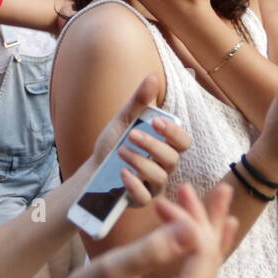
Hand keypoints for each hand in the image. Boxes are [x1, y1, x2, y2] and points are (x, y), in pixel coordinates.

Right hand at [44, 183, 237, 277]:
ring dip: (204, 232)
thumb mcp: (115, 270)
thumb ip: (154, 249)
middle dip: (201, 221)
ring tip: (219, 197)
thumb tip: (193, 227)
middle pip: (208, 261)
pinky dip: (203, 252)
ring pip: (206, 268)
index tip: (164, 199)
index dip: (188, 222)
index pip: (201, 256)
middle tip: (191, 188)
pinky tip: (220, 231)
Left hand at [87, 74, 190, 205]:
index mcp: (165, 146)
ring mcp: (154, 185)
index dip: (174, 133)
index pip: (183, 141)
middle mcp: (165, 166)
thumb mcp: (124, 121)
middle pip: (172, 159)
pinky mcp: (142, 200)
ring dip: (141, 162)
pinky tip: (122, 174)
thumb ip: (139, 102)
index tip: (157, 123)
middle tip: (131, 135)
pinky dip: (134, 184)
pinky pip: (145, 196)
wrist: (94, 170)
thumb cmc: (114, 144)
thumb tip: (152, 77)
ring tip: (121, 152)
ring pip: (160, 177)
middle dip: (153, 146)